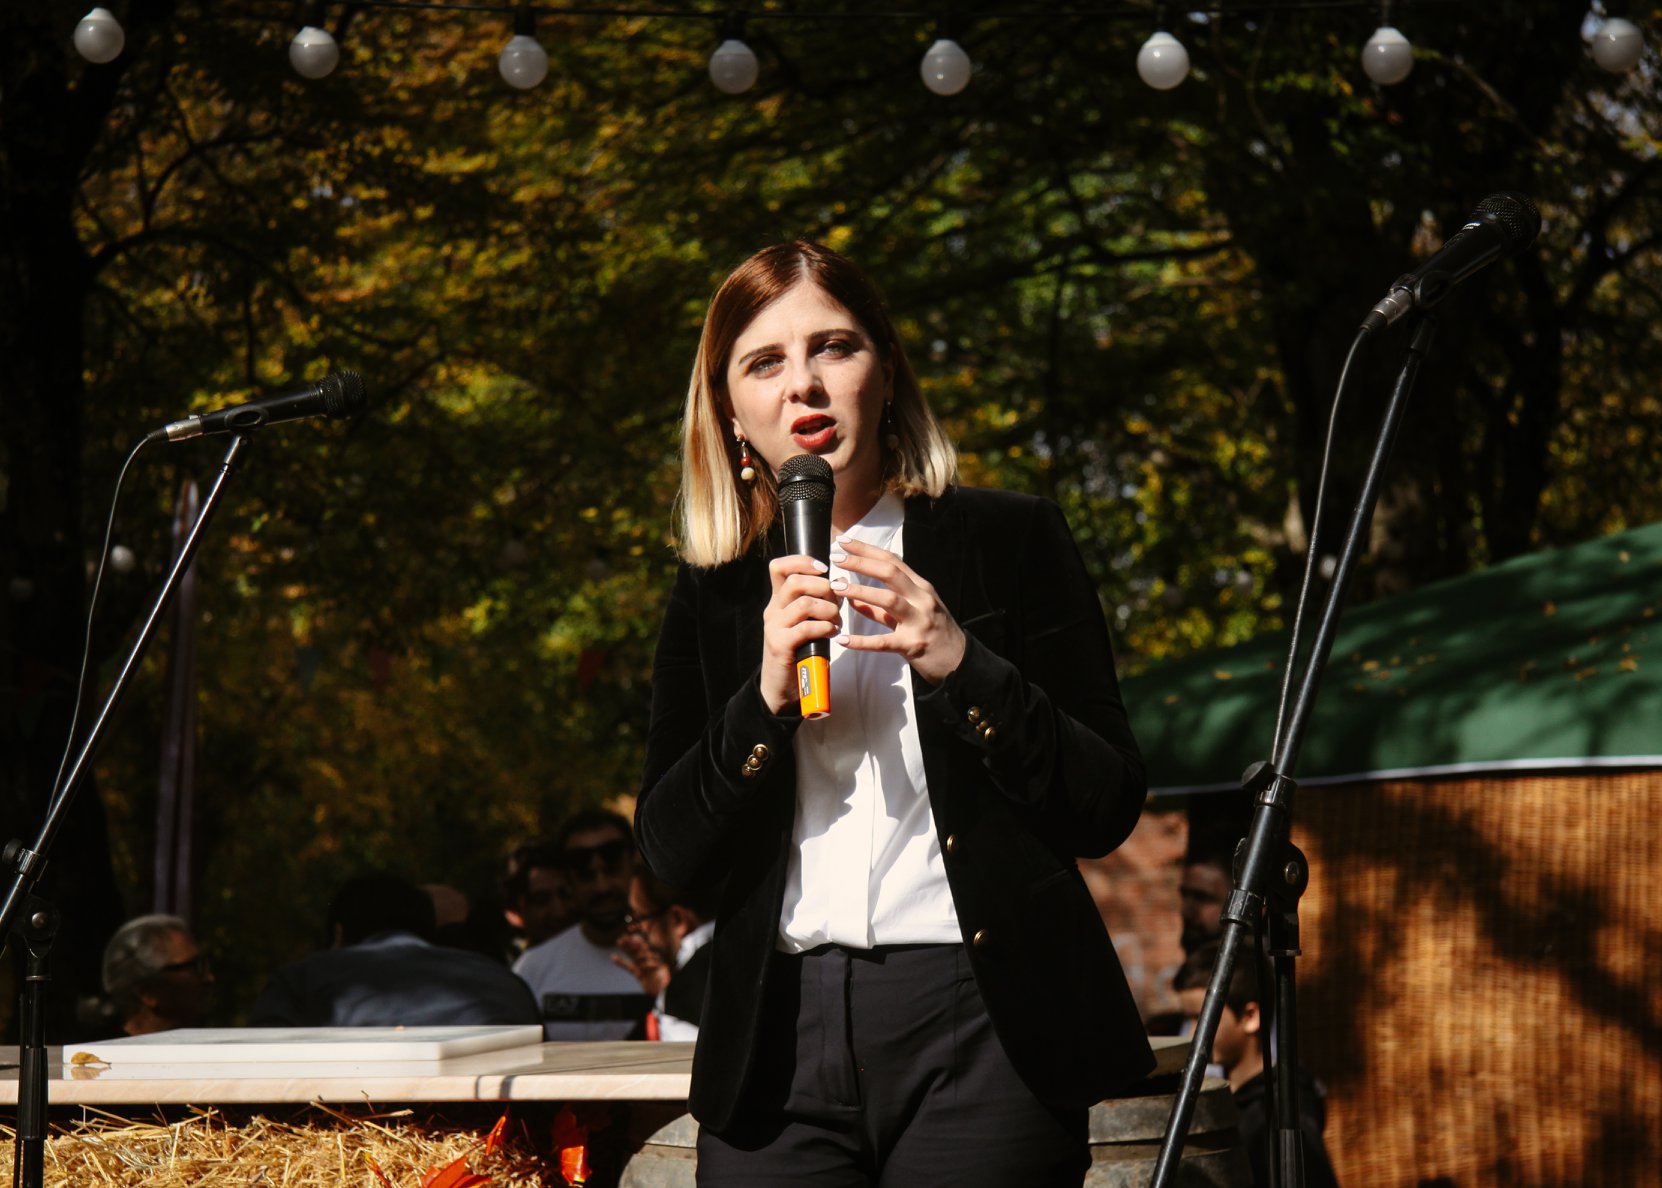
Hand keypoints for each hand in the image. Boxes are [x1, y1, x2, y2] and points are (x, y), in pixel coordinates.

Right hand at [612, 932, 670, 996]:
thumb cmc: (666, 979)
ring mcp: (644, 966)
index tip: (634, 936)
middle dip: (631, 943)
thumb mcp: (663, 968)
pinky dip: (621, 962)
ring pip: (633, 956)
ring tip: (618, 942)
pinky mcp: (639, 974)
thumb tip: (655, 948)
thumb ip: (657, 960)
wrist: (664, 992)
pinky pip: (628, 967)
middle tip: (623, 937)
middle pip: (639, 949)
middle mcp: (650, 959)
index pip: (647, 945)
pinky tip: (613, 957)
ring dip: (626, 949)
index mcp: (657, 956)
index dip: (640, 941)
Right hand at [759, 554, 842, 713]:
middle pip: (795, 582)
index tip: (824, 568)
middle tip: (837, 601)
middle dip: (823, 587)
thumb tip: (840, 581)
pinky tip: (833, 633)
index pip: (779, 567)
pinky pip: (806, 628)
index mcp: (778, 601)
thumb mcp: (805, 621)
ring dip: (828, 610)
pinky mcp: (780, 645)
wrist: (780, 686)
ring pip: (803, 604)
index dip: (802, 561)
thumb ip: (816, 602)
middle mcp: (773, 610)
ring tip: (837, 620)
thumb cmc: (800, 651)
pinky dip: (824, 628)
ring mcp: (774, 627)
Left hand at [832, 536, 965, 685]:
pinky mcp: (912, 645)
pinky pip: (883, 642)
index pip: (892, 561)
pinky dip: (861, 641)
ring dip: (860, 592)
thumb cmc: (934, 634)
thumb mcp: (913, 613)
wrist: (959, 662)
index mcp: (921, 588)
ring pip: (888, 600)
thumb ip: (882, 608)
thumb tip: (853, 598)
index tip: (844, 541)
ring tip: (836, 589)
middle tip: (836, 559)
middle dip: (861, 563)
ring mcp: (918, 621)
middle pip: (890, 573)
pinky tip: (842, 639)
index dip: (867, 550)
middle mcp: (922, 599)